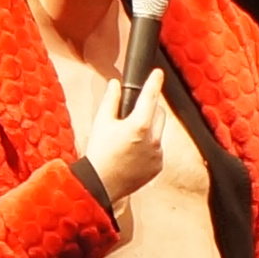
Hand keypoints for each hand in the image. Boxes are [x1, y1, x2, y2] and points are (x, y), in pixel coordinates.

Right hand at [77, 70, 172, 203]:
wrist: (101, 184)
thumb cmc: (99, 153)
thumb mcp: (101, 122)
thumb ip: (111, 100)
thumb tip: (115, 84)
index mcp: (139, 125)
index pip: (151, 96)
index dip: (155, 82)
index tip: (158, 73)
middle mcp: (153, 139)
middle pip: (159, 113)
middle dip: (149, 110)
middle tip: (133, 115)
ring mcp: (157, 154)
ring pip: (158, 132)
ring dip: (149, 130)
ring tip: (129, 139)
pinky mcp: (158, 166)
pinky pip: (157, 149)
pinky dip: (149, 147)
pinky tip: (132, 153)